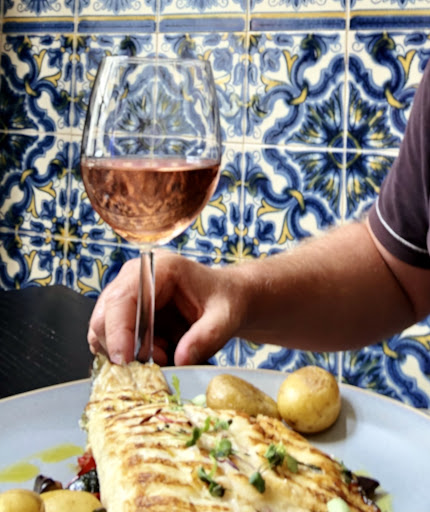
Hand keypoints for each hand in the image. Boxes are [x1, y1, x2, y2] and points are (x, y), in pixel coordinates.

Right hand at [87, 251, 241, 365]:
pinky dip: (131, 354)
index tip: (125, 360)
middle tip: (156, 362)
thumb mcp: (225, 318)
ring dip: (128, 352)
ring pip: (105, 330)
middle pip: (105, 315)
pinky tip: (160, 352)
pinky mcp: (128, 314)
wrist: (229, 298)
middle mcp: (136, 277)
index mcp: (159, 268)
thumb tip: (181, 359)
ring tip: (164, 355)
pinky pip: (114, 339)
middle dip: (123, 347)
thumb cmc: (226, 299)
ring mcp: (129, 295)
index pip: (123, 298)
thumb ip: (207, 337)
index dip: (118, 331)